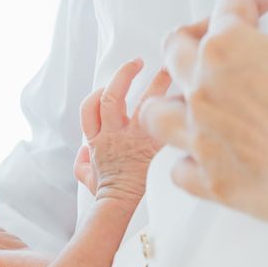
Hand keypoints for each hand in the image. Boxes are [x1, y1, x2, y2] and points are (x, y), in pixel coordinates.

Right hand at [73, 59, 171, 202]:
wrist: (119, 204)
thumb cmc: (106, 193)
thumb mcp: (86, 177)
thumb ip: (82, 163)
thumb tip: (83, 153)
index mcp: (96, 138)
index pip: (90, 107)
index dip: (98, 91)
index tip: (109, 84)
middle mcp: (112, 133)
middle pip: (112, 96)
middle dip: (123, 75)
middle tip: (136, 62)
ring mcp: (132, 138)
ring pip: (141, 102)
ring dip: (156, 83)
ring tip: (166, 68)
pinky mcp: (151, 145)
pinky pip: (164, 123)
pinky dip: (176, 110)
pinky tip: (185, 98)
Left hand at [140, 0, 267, 233]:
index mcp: (229, 48)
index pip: (234, 2)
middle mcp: (204, 90)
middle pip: (175, 49)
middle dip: (198, 35)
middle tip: (221, 35)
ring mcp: (202, 137)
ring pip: (156, 113)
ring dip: (172, 101)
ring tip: (190, 99)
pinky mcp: (213, 181)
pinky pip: (180, 169)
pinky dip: (190, 160)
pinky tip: (206, 155)